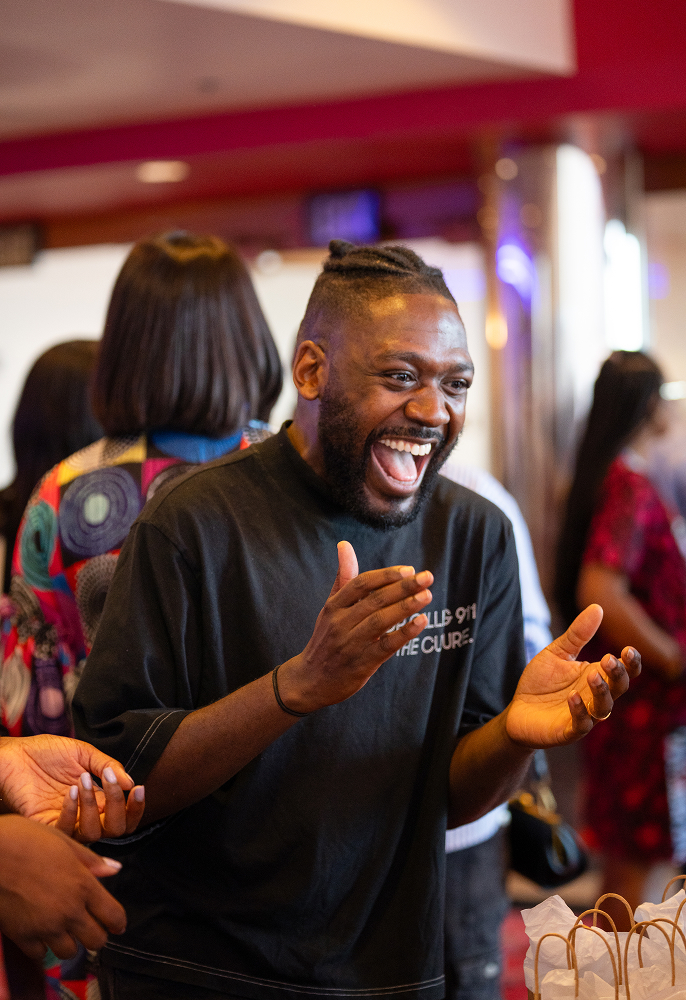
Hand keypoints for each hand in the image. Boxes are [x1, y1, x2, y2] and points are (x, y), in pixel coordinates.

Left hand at [0, 734, 144, 841]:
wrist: (14, 754)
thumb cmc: (47, 753)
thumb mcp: (83, 753)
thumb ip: (107, 766)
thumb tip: (131, 782)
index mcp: (98, 799)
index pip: (125, 815)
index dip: (136, 808)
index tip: (139, 788)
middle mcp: (85, 815)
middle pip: (115, 829)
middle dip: (119, 806)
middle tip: (110, 781)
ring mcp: (67, 821)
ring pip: (93, 833)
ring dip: (93, 806)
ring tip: (82, 780)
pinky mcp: (45, 826)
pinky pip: (66, 830)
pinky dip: (72, 811)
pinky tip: (70, 791)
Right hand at [0, 814, 125, 960]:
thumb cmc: (26, 839)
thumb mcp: (64, 842)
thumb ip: (91, 860)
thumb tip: (115, 868)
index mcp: (83, 885)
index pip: (113, 916)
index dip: (118, 922)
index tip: (117, 923)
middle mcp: (68, 910)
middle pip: (96, 941)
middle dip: (97, 935)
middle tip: (91, 925)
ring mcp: (45, 927)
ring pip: (70, 952)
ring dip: (71, 942)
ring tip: (66, 928)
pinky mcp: (22, 936)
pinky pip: (40, 954)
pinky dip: (43, 946)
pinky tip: (42, 931)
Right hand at [277, 541, 432, 712]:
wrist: (310, 680)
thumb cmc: (326, 639)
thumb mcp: (330, 608)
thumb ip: (343, 578)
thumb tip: (345, 545)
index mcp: (333, 606)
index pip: (361, 584)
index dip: (386, 575)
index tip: (409, 570)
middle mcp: (340, 623)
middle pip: (375, 600)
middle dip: (403, 587)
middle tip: (427, 577)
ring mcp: (350, 644)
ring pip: (380, 621)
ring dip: (406, 607)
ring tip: (427, 595)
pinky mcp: (361, 663)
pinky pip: (385, 646)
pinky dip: (404, 633)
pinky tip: (420, 622)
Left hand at [505, 604, 641, 746]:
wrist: (517, 710)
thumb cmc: (540, 682)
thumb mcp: (556, 652)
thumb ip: (577, 634)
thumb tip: (598, 607)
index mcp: (596, 676)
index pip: (624, 671)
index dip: (631, 662)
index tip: (628, 649)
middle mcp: (595, 697)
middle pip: (619, 688)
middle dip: (618, 674)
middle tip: (609, 659)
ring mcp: (584, 715)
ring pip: (604, 708)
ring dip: (601, 691)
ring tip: (592, 674)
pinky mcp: (568, 730)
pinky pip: (581, 724)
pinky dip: (579, 711)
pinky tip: (572, 697)